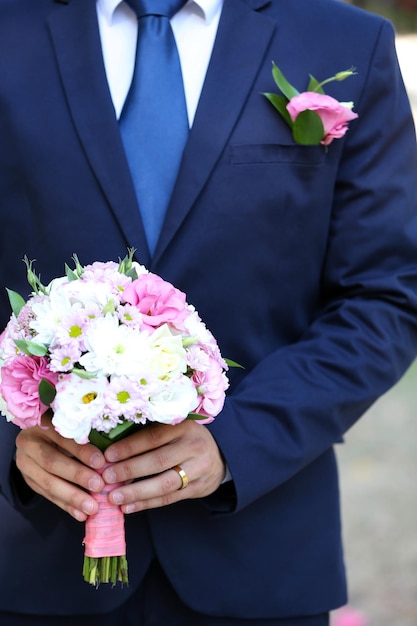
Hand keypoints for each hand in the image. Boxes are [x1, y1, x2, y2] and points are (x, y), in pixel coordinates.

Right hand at [15, 413, 105, 521]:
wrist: (38, 437)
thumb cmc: (66, 428)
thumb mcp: (73, 426)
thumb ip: (88, 436)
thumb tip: (113, 457)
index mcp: (42, 422)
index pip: (63, 437)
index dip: (82, 451)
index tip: (101, 462)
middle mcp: (28, 442)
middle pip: (52, 462)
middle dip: (77, 476)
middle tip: (99, 487)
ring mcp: (25, 463)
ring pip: (48, 482)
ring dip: (72, 497)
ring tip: (92, 507)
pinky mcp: (29, 480)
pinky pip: (47, 495)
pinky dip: (66, 505)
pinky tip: (81, 514)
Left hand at [102, 420, 225, 513]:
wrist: (219, 456)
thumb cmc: (184, 439)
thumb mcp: (174, 428)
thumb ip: (149, 433)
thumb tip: (109, 443)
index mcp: (184, 426)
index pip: (154, 436)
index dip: (130, 446)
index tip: (107, 456)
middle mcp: (194, 446)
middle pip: (159, 461)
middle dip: (129, 470)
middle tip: (106, 478)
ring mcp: (198, 469)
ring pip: (165, 483)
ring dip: (137, 492)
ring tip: (114, 498)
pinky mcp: (198, 488)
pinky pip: (169, 498)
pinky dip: (147, 503)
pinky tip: (128, 507)